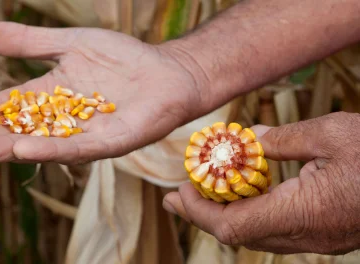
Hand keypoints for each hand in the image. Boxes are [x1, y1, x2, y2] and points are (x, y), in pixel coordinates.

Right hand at [0, 22, 207, 164]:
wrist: (167, 71)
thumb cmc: (123, 58)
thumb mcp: (71, 43)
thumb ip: (31, 43)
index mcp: (51, 97)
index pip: (7, 110)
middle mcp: (63, 121)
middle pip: (17, 133)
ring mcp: (86, 134)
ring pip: (42, 144)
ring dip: (8, 149)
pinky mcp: (111, 142)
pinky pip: (78, 147)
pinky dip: (51, 148)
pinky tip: (24, 150)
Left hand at [163, 112, 359, 254]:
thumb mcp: (331, 134)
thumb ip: (283, 140)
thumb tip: (249, 140)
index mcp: (304, 212)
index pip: (233, 227)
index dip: (199, 213)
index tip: (179, 193)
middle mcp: (307, 234)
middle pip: (240, 235)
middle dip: (203, 215)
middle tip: (179, 195)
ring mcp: (318, 238)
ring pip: (257, 235)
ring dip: (225, 214)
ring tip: (203, 192)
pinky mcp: (326, 233)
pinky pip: (277, 230)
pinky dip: (252, 214)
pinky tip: (244, 193)